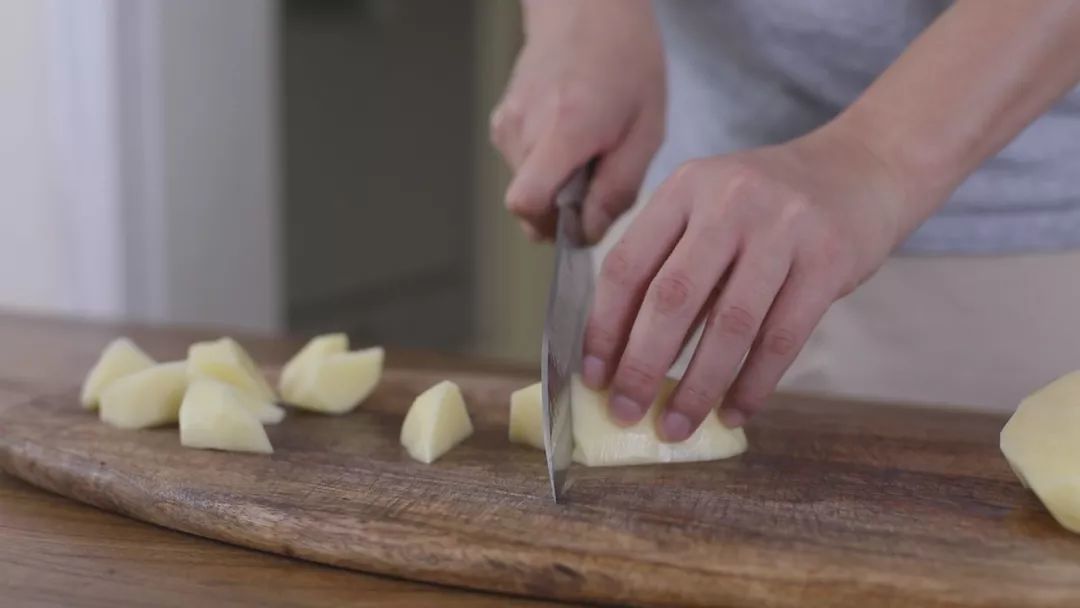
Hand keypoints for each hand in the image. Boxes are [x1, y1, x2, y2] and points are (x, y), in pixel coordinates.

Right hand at [490, 0, 663, 242]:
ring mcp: (507, 123)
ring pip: (525, 186)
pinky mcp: (501, 122)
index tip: (579, 219)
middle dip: (562, 206)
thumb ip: (619, 188)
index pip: (526, 202)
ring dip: (557, 183)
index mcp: (566, 129)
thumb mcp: (646, 130)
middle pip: (528, 203)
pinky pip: (521, 166)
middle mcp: (526, 127)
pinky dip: (546, 164)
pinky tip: (569, 135)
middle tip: (598, 175)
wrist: (587, 11)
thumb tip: (589, 233)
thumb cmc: (625, 61)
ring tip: (588, 147)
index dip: (549, 225)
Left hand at [582, 126, 915, 437]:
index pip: (628, 264)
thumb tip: (627, 356)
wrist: (863, 168)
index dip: (605, 326)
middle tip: (624, 411)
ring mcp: (783, 228)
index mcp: (685, 188)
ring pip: (730, 325)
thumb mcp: (711, 211)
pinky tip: (734, 411)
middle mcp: (729, 201)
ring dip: (697, 386)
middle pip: (671, 297)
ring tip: (677, 426)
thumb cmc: (770, 204)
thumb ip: (672, 267)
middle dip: (641, 365)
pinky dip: (754, 384)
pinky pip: (783, 337)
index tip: (593, 376)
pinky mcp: (829, 259)